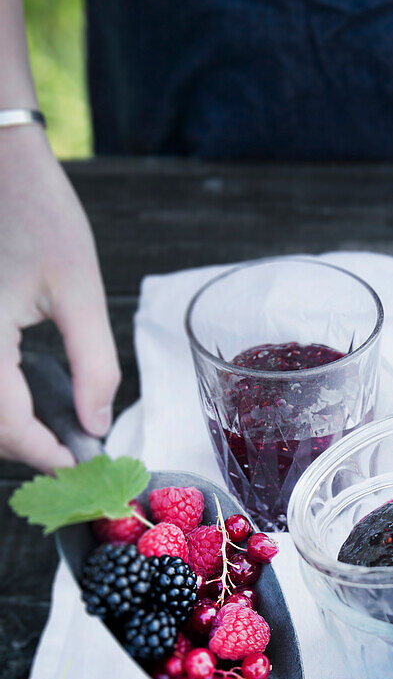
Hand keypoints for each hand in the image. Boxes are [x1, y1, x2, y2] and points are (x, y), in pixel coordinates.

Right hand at [0, 127, 119, 470]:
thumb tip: (97, 422)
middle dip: (25, 448)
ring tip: (54, 434)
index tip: (78, 468)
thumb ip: (93, 363)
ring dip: (8, 429)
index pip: (7, 423)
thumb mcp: (79, 288)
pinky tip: (28, 402)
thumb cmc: (37, 211)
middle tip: (71, 454)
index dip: (44, 456)